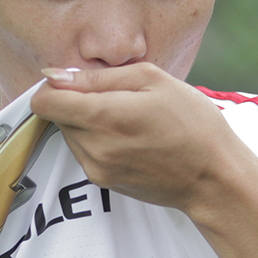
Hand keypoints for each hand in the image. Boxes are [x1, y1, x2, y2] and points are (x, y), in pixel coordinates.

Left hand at [31, 62, 257, 218]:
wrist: (214, 177)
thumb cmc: (192, 122)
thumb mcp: (152, 80)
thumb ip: (97, 77)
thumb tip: (56, 76)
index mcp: (104, 116)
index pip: (44, 102)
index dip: (55, 86)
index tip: (78, 82)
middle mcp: (93, 147)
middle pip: (57, 117)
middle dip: (77, 102)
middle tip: (118, 99)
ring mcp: (96, 169)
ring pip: (69, 134)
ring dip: (88, 122)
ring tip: (129, 120)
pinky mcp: (102, 182)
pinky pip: (84, 152)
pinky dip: (98, 141)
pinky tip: (131, 139)